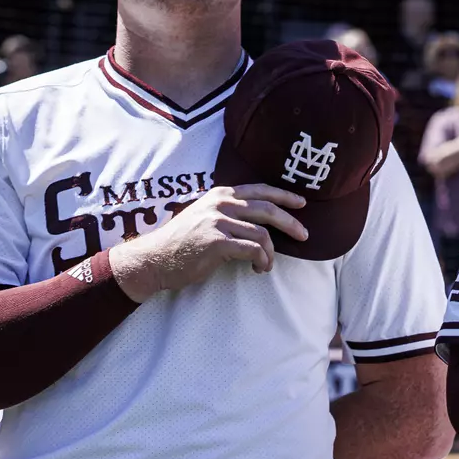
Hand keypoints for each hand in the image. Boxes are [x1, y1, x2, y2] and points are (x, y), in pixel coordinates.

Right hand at [109, 184, 308, 303]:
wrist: (154, 259)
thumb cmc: (182, 242)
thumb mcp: (205, 215)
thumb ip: (230, 211)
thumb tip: (263, 220)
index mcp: (221, 195)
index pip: (261, 190)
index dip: (285, 196)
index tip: (302, 203)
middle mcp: (221, 204)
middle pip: (268, 210)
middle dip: (291, 223)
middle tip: (304, 235)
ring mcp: (218, 222)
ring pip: (262, 234)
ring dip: (271, 253)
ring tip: (266, 264)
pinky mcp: (217, 242)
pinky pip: (253, 250)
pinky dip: (262, 261)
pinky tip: (258, 268)